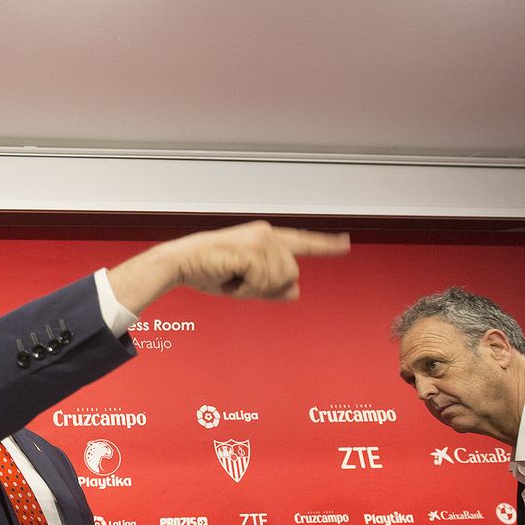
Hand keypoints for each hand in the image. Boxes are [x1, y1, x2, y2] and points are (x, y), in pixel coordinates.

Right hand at [169, 221, 349, 300]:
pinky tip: (228, 279)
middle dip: (266, 286)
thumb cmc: (207, 271)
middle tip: (236, 281)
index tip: (345, 243)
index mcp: (265, 238)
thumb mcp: (244, 284)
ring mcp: (261, 239)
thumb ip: (271, 287)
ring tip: (230, 277)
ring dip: (254, 287)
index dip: (325, 245)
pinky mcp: (252, 250)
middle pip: (291, 273)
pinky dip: (245, 289)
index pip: (301, 242)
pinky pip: (264, 282)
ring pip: (280, 278)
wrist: (179, 264)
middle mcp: (266, 234)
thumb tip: (296, 291)